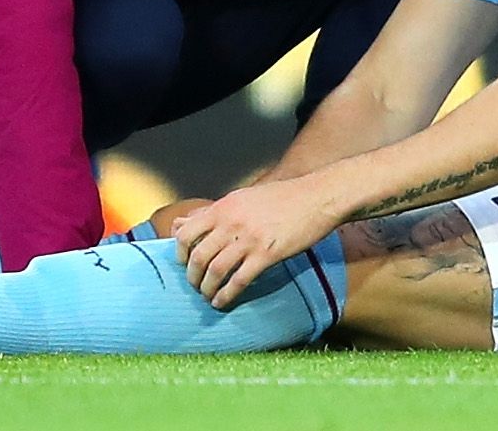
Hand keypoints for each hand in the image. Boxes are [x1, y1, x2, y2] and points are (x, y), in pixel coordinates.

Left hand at [169, 176, 345, 310]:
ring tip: (208, 296)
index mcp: (224, 207)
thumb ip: (213, 213)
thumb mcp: (243, 198)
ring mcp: (249, 239)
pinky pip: (239, 281)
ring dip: (207, 289)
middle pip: (198, 257)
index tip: (184, 264)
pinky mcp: (267, 254)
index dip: (180, 254)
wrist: (318, 196)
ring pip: (215, 272)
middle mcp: (232, 222)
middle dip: (193, 277)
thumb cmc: (282, 196)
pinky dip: (226, 295)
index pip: (186, 233)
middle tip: (196, 285)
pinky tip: (223, 301)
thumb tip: (181, 223)